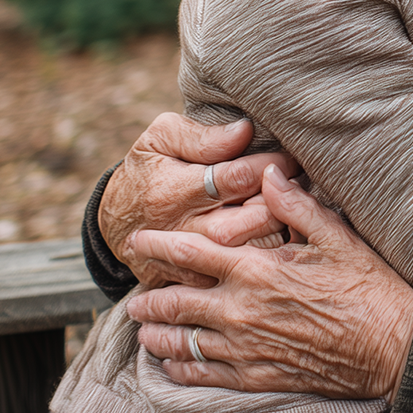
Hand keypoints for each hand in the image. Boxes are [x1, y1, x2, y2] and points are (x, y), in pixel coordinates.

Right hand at [100, 112, 303, 286]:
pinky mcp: (189, 280)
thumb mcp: (159, 139)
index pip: (235, 178)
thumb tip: (244, 131)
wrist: (115, 221)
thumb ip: (201, 137)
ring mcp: (185, 261)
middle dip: (278, 205)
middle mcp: (181, 229)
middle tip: (298, 187)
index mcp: (174, 190)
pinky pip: (231, 277)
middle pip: (244, 224)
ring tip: (292, 212)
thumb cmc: (148, 169)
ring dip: (274, 234)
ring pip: (243, 254)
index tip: (291, 158)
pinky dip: (257, 262)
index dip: (269, 167)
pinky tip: (277, 243)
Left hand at [125, 165, 412, 400]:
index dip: (159, 245)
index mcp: (257, 270)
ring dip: (158, 337)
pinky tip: (172, 367)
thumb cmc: (369, 288)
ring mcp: (246, 348)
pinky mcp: (258, 377)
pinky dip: (182, 370)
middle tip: (132, 298)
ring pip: (183, 344)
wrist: (392, 348)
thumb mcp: (337, 237)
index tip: (137, 239)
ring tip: (143, 332)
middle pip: (177, 304)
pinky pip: (206, 375)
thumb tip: (268, 173)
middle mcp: (241, 311)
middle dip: (149, 300)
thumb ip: (296, 206)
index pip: (191, 253)